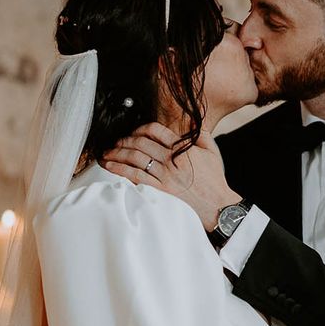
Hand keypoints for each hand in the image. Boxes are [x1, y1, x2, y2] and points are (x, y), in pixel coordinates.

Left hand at [101, 123, 240, 230]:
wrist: (217, 205)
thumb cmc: (214, 180)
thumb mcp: (212, 151)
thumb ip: (200, 133)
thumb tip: (192, 120)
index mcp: (183, 148)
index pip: (156, 131)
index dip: (141, 128)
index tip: (135, 131)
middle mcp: (171, 160)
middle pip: (141, 143)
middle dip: (124, 140)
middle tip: (116, 142)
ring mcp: (164, 175)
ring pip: (135, 158)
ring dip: (117, 153)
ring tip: (107, 153)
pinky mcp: (159, 190)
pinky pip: (136, 176)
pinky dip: (120, 169)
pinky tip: (110, 166)